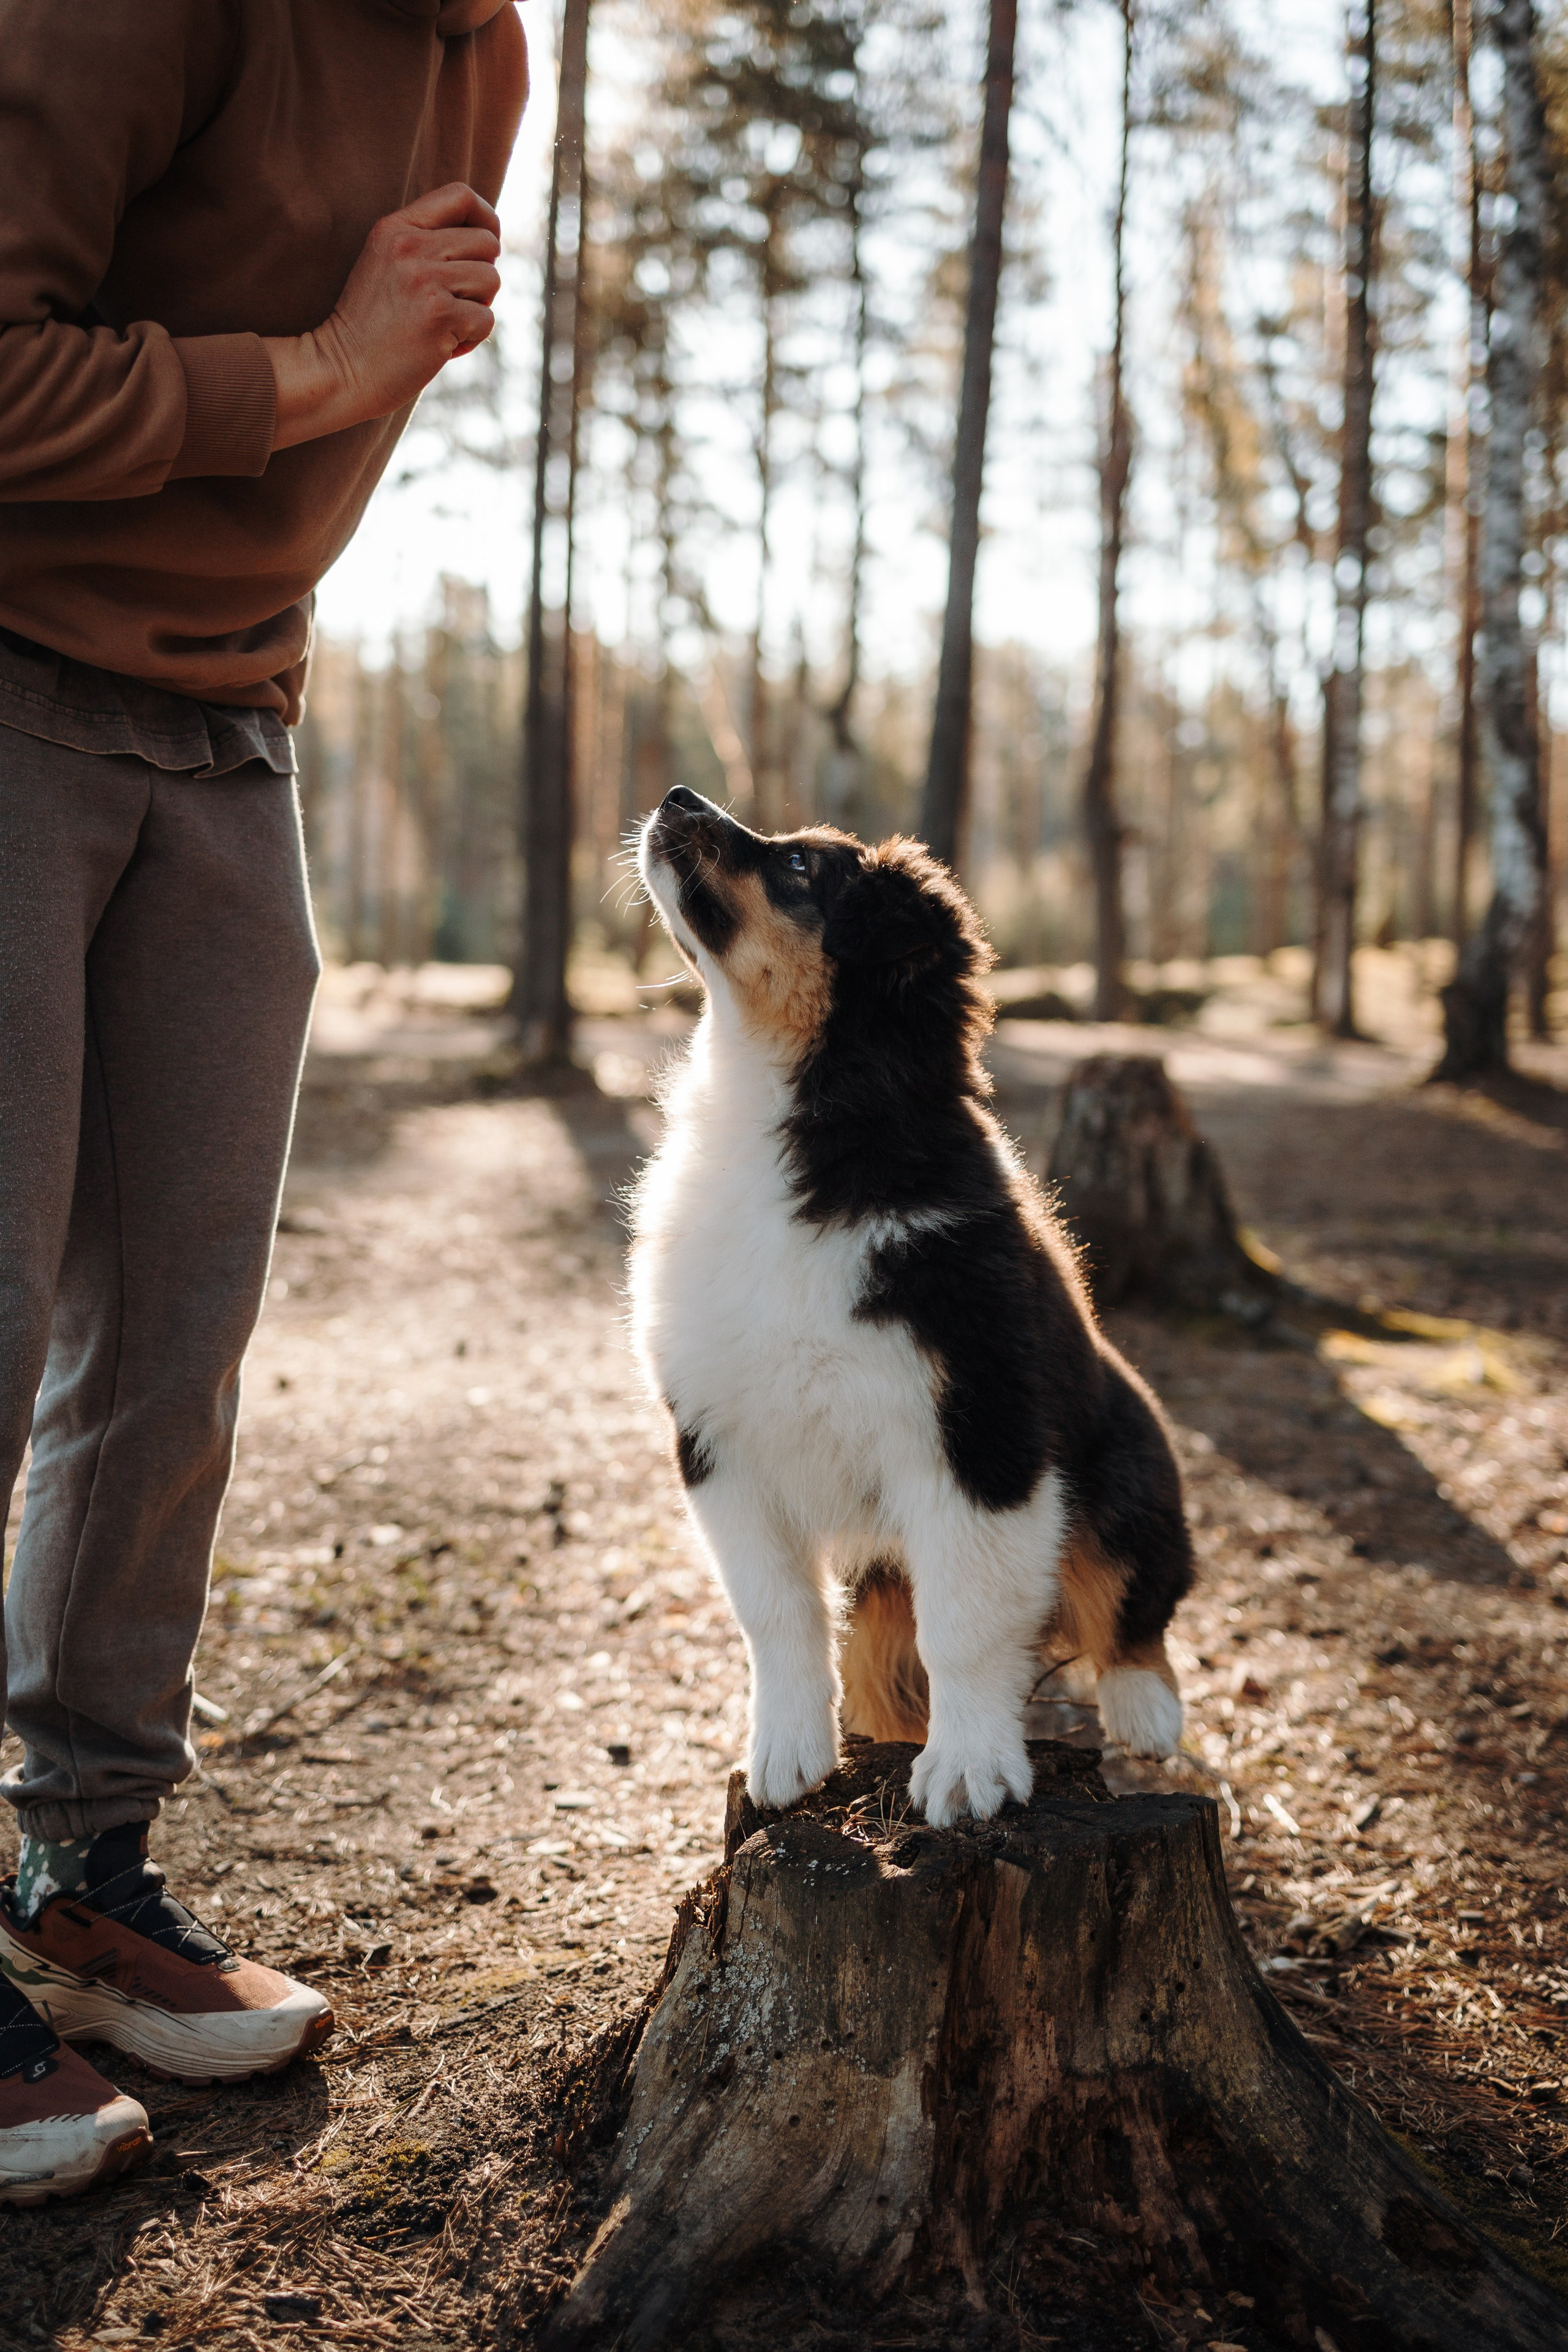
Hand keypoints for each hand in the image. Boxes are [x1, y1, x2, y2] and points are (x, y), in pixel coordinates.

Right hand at [263, 183, 501, 449]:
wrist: (339, 371)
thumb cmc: (369, 326)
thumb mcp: (387, 266)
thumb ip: (427, 244)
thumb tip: (490, 240)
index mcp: (395, 227)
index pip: (460, 195)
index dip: (486, 219)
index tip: (487, 246)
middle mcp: (410, 246)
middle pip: (486, 242)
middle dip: (482, 275)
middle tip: (456, 302)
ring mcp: (424, 280)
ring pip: (491, 279)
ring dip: (477, 308)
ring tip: (444, 326)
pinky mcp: (439, 315)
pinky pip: (486, 318)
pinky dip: (471, 339)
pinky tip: (442, 348)